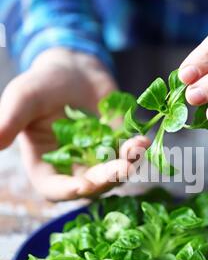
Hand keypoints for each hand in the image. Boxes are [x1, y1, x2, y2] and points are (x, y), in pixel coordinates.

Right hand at [0, 48, 149, 199]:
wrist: (74, 68)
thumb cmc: (43, 83)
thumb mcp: (24, 97)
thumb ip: (9, 119)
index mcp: (45, 165)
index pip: (55, 189)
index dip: (68, 191)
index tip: (84, 184)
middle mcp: (72, 169)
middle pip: (90, 186)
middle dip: (107, 178)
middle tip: (123, 165)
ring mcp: (97, 161)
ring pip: (113, 175)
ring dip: (126, 166)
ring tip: (136, 147)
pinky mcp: (117, 149)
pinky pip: (128, 157)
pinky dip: (136, 151)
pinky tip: (142, 140)